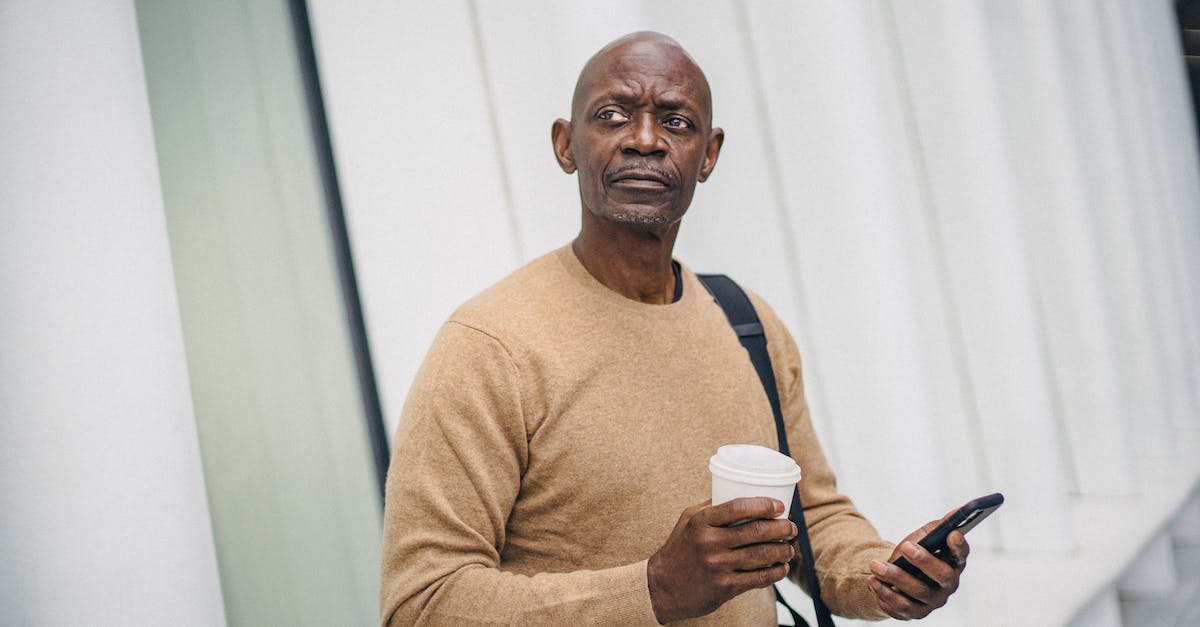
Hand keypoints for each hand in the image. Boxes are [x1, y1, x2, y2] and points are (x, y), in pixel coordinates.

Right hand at [647, 497, 797, 622]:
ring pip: (762, 555)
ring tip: (790, 548)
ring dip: (783, 550)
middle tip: (791, 527)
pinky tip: (782, 568)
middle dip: (781, 528)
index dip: (764, 505)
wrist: (662, 586)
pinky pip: (759, 578)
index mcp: (701, 521)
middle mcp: (709, 542)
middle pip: (756, 531)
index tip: (779, 506)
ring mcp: (718, 565)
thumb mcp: (688, 520)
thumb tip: (741, 491)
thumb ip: (712, 506)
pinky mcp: (725, 587)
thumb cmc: (679, 548)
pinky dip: (776, 572)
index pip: (738, 507)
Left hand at [867, 508, 969, 619]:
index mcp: (953, 563)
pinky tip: (874, 582)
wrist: (896, 578)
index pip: (962, 555)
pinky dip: (886, 594)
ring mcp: (933, 601)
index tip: (952, 534)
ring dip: (895, 577)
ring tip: (876, 566)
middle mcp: (948, 585)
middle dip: (923, 560)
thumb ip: (938, 527)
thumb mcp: (924, 537)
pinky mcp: (916, 612)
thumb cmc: (915, 554)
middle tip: (905, 547)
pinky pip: (902, 607)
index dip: (959, 546)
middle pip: (942, 575)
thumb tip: (956, 511)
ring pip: (918, 591)